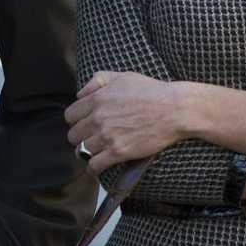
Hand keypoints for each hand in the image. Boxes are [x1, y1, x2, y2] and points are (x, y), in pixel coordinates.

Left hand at [64, 70, 183, 173]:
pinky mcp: (118, 152)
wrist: (174, 109)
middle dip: (80, 137)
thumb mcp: (123, 76)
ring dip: (87, 152)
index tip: (83, 124)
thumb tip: (80, 93)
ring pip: (82, 150)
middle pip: (73, 135)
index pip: (70, 115)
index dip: (76, 121)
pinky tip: (96, 167)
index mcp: (97, 99)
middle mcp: (98, 118)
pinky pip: (94, 165)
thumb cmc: (152, 91)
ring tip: (94, 152)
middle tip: (90, 139)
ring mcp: (107, 136)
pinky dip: (93, 168)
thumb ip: (98, 81)